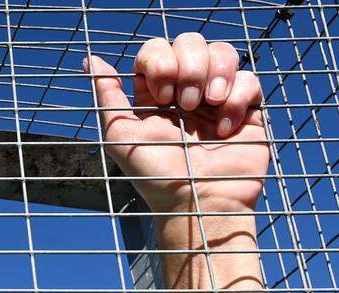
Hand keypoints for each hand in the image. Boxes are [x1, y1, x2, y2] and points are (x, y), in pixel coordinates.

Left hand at [85, 33, 268, 213]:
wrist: (198, 203)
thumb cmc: (156, 177)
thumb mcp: (120, 136)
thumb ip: (107, 97)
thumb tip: (90, 61)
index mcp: (153, 96)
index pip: (156, 50)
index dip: (160, 61)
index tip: (160, 96)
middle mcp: (184, 93)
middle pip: (190, 43)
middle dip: (188, 66)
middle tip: (186, 105)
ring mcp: (215, 99)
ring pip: (222, 53)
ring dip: (215, 74)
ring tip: (207, 106)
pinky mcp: (244, 110)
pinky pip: (248, 78)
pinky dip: (237, 98)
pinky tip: (225, 128)